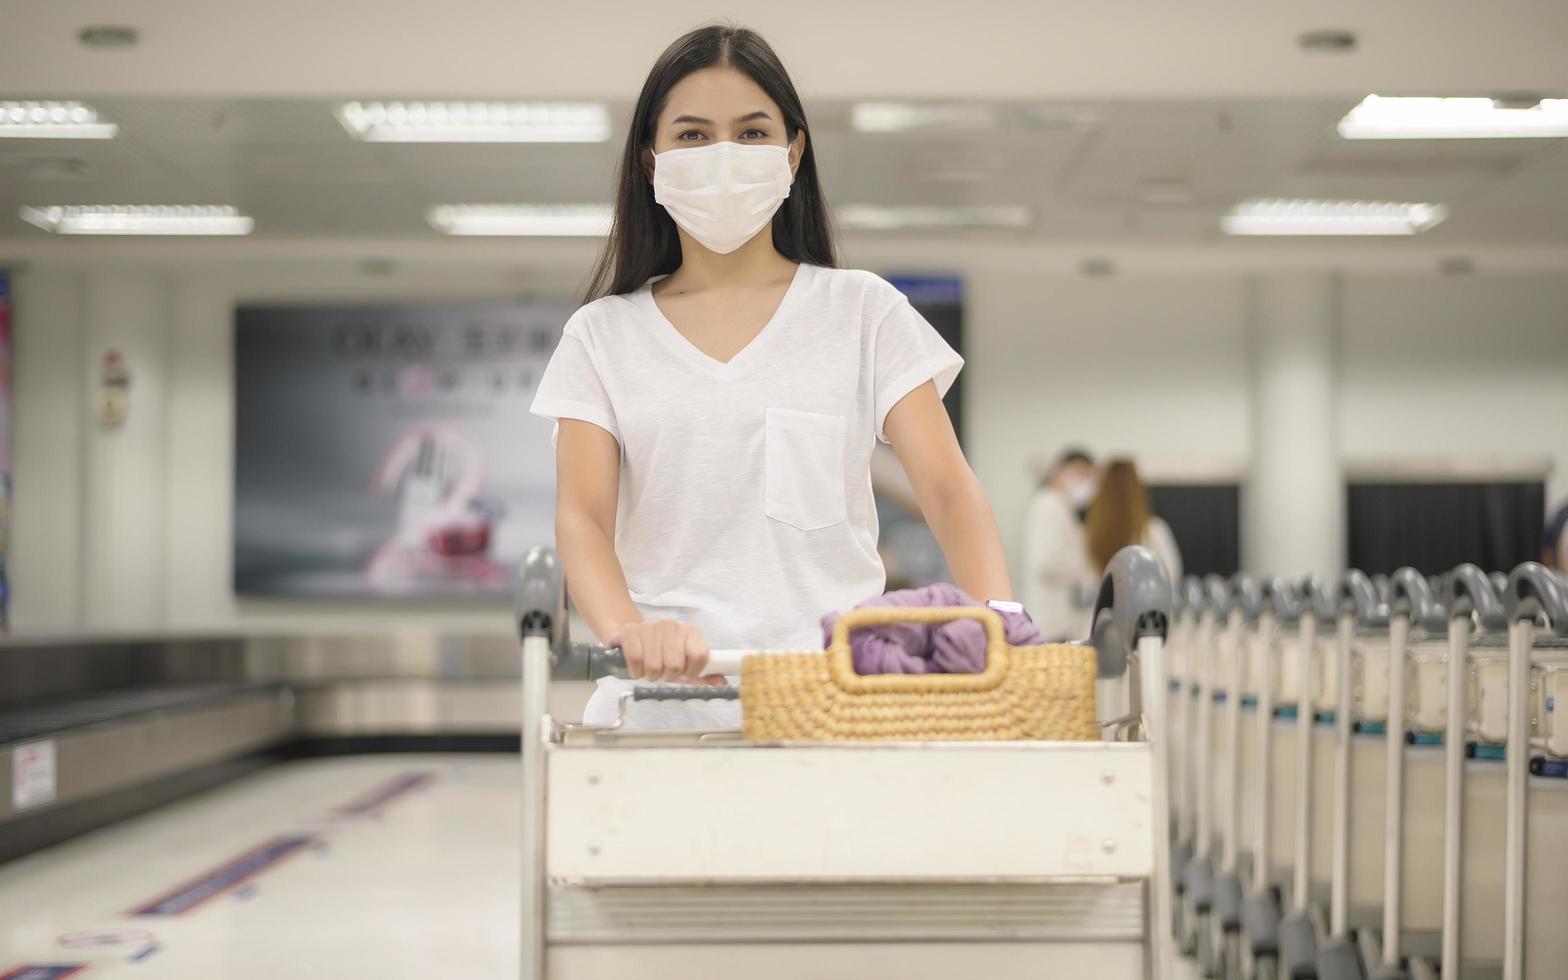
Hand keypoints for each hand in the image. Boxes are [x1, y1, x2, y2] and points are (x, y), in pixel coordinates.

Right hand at [607, 619, 722, 683]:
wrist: (633, 637)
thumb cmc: (662, 654)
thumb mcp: (684, 664)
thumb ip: (704, 675)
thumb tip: (721, 683)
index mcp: (690, 632)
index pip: (700, 655)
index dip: (692, 672)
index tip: (685, 674)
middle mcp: (672, 625)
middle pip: (675, 665)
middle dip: (668, 675)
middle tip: (664, 671)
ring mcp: (651, 627)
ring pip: (654, 666)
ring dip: (651, 675)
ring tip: (650, 668)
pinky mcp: (631, 632)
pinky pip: (636, 660)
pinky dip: (636, 671)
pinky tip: (638, 666)